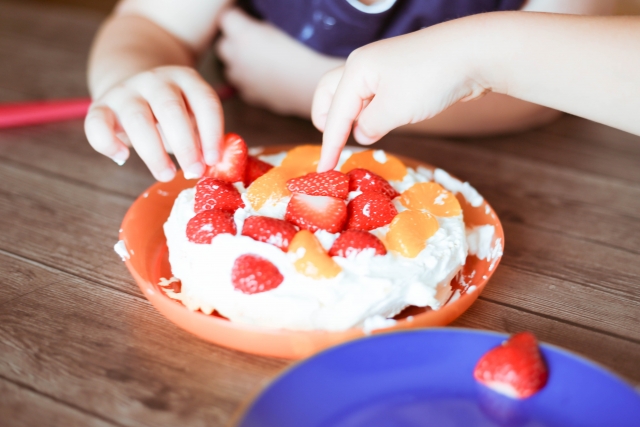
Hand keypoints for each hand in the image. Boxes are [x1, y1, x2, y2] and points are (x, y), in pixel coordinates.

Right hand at [85, 66, 223, 180]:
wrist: (131, 85)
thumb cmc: (170, 113)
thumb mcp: (192, 116)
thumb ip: (203, 136)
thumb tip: (216, 164)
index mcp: (186, 79)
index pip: (205, 102)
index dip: (212, 132)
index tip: (213, 160)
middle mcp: (156, 80)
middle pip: (170, 109)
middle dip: (185, 145)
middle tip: (194, 172)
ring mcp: (126, 91)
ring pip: (137, 118)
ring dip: (154, 152)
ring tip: (166, 174)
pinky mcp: (100, 105)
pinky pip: (97, 123)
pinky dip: (107, 143)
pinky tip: (122, 158)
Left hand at [215, 8, 343, 116]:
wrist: (310, 83)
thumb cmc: (300, 52)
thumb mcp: (278, 29)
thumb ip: (260, 28)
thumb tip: (255, 28)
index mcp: (244, 35)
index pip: (227, 18)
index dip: (236, 17)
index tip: (243, 18)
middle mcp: (237, 57)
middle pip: (222, 45)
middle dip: (233, 42)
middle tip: (249, 41)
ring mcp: (242, 79)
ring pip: (229, 69)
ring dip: (238, 64)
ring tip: (256, 62)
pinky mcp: (251, 96)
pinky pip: (243, 88)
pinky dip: (249, 83)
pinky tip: (264, 80)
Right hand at [312, 22, 489, 171]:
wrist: (474, 54)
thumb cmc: (431, 79)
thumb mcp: (394, 110)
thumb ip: (370, 127)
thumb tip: (360, 134)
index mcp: (356, 70)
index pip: (334, 114)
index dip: (328, 146)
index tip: (323, 171)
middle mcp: (363, 65)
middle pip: (329, 94)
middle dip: (328, 121)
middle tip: (336, 146)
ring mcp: (382, 68)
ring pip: (351, 96)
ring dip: (350, 118)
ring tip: (360, 138)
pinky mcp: (400, 75)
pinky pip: (372, 96)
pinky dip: (368, 113)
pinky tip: (379, 125)